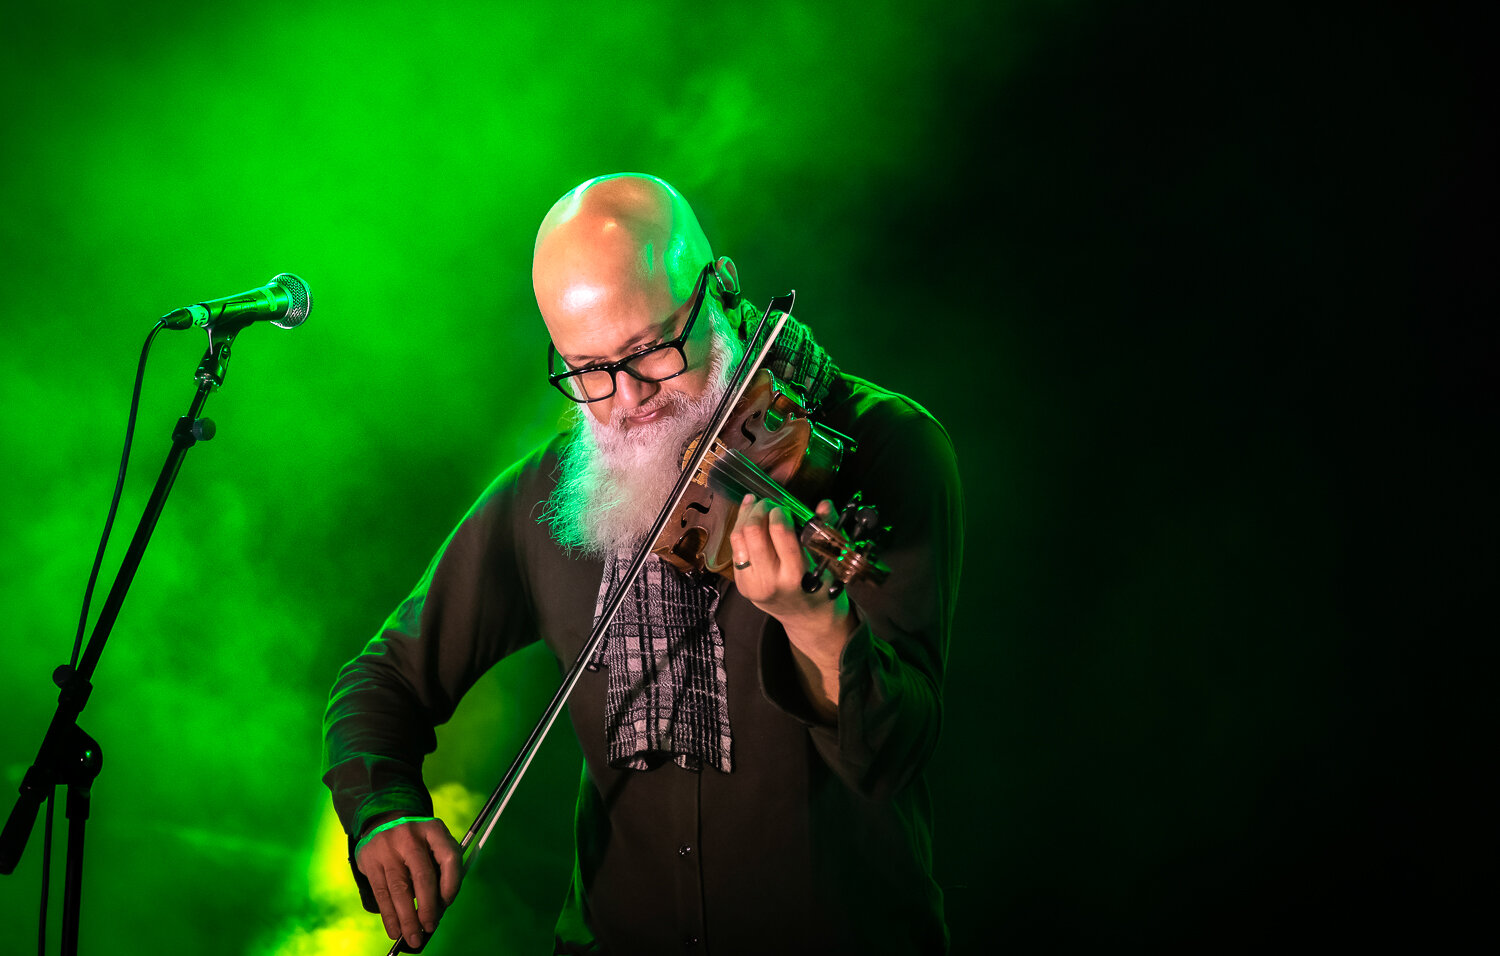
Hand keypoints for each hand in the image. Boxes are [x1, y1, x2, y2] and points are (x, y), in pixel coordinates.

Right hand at [355, 816, 462, 946]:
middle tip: (430, 927)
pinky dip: (389, 916)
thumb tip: (439, 910)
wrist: (384, 820)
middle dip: (427, 908)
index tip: (447, 904)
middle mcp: (410, 835)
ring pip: (399, 889)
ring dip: (407, 919)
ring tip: (413, 938)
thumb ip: (441, 871)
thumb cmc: (417, 842)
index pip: (449, 858)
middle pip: (422, 876)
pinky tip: (395, 930)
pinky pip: (381, 893)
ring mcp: (387, 847)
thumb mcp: (434, 844)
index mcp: (434, 829)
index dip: (451, 884)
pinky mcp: (370, 859)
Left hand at [729, 495, 855, 718]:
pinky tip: (748, 518)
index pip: (780, 532)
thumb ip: (826, 529)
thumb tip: (823, 504)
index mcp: (796, 574)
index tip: (785, 507)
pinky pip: (735, 549)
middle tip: (768, 503)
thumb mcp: (830, 561)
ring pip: (738, 538)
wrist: (807, 619)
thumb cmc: (822, 586)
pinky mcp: (741, 584)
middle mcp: (770, 580)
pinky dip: (740, 530)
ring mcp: (751, 583)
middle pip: (753, 532)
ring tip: (755, 503)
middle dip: (759, 510)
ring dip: (745, 515)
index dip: (779, 512)